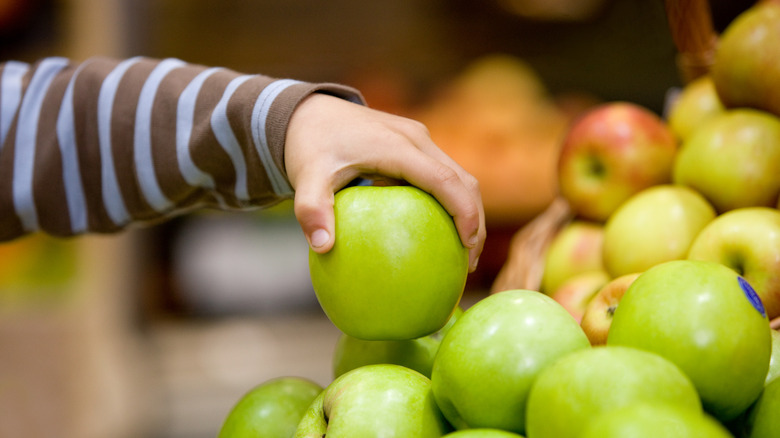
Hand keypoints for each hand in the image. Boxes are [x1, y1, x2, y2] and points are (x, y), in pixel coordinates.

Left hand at [285, 93, 485, 271]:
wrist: (307, 112)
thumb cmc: (308, 145)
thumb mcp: (305, 176)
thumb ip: (311, 209)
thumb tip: (322, 247)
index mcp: (398, 146)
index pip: (445, 180)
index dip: (464, 212)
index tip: (467, 246)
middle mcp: (416, 139)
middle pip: (464, 180)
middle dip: (475, 220)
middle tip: (469, 263)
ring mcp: (418, 139)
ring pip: (459, 176)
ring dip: (468, 211)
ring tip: (463, 253)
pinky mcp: (415, 144)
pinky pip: (443, 175)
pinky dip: (451, 202)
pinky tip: (439, 232)